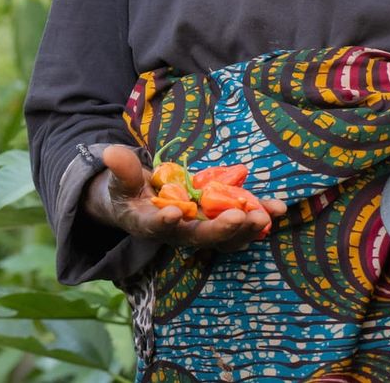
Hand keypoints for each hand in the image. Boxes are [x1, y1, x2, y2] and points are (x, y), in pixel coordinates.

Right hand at [82, 144, 283, 252]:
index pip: (156, 227)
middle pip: (200, 238)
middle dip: (221, 230)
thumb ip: (121, 170)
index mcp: (149, 225)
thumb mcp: (119, 180)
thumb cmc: (127, 192)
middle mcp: (178, 233)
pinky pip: (240, 222)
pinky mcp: (217, 221)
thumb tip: (111, 153)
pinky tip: (278, 208)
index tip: (175, 214)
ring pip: (225, 236)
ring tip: (265, 216)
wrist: (139, 205)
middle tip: (239, 218)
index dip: (165, 223)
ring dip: (247, 228)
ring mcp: (201, 229)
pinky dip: (259, 216)